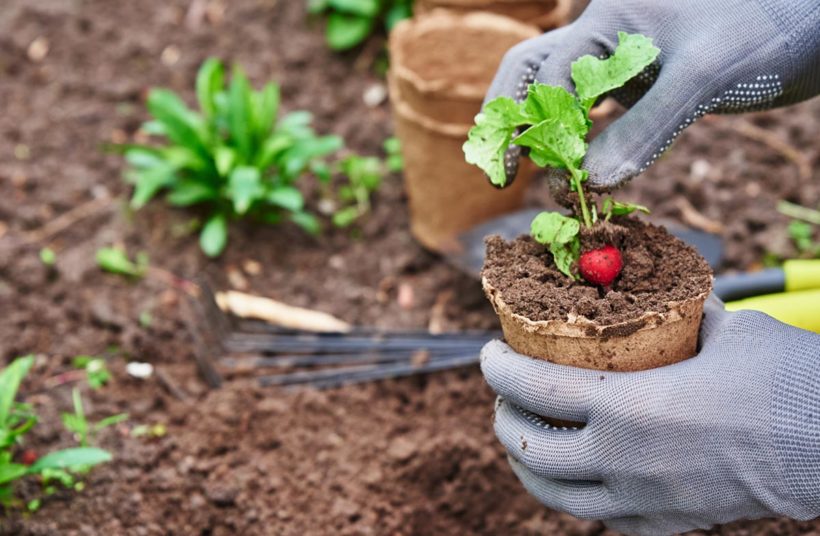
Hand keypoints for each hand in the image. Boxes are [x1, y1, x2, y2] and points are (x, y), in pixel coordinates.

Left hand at [480, 296, 819, 534]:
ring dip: (528, 467)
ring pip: (557, 497)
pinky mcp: (669, 523)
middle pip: (531, 450)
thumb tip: (663, 300)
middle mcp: (625, 461)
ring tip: (524, 440)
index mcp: (630, 408)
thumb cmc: (784, 381)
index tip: (488, 355)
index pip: (534, 389)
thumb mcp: (726, 331)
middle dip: (503, 421)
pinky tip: (577, 475)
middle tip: (503, 398)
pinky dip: (576, 494)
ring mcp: (645, 500)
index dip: (499, 371)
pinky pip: (602, 518)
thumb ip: (681, 318)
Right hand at [487, 0, 819, 189]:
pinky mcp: (642, 87)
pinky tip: (578, 171)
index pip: (552, 75)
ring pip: (560, 97)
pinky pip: (596, 116)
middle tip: (503, 174)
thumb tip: (592, 182)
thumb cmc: (765, 24)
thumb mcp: (704, 73)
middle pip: (532, 74)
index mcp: (608, 17)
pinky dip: (580, 145)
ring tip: (528, 177)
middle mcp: (605, 37)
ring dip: (542, 136)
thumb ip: (647, 125)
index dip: (544, 126)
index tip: (550, 172)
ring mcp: (622, 62)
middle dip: (512, 122)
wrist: (813, 23)